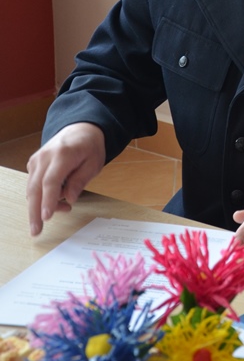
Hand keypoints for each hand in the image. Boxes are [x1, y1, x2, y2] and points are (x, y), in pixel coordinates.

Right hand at [26, 122, 105, 236]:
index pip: (50, 181)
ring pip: (32, 189)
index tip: (46, 217)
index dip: (48, 201)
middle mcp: (44, 157)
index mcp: (62, 154)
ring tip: (64, 209)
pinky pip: (34, 185)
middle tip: (36, 231)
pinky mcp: (33, 165)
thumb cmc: (90, 147)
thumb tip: (69, 198)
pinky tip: (58, 199)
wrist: (80, 129)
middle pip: (35, 188)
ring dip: (42, 205)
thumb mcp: (94, 163)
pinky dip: (42, 196)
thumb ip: (81, 180)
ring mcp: (36, 160)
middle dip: (34, 212)